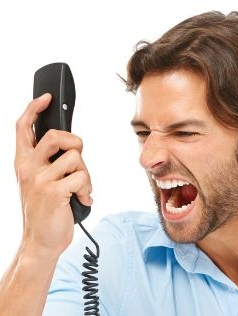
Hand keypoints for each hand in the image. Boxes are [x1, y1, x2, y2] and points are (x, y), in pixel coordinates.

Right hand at [14, 94, 91, 257]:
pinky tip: (82, 200)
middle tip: (77, 160)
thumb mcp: (41, 182)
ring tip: (80, 190)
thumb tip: (72, 145)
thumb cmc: (46, 211)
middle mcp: (28, 168)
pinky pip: (82, 178)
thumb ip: (50, 163)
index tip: (46, 97)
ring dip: (85, 175)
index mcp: (24, 163)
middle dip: (74, 142)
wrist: (41, 242)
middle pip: (55, 136)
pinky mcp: (53, 192)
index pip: (23, 128)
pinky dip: (88, 190)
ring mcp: (39, 180)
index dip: (34, 109)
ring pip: (75, 158)